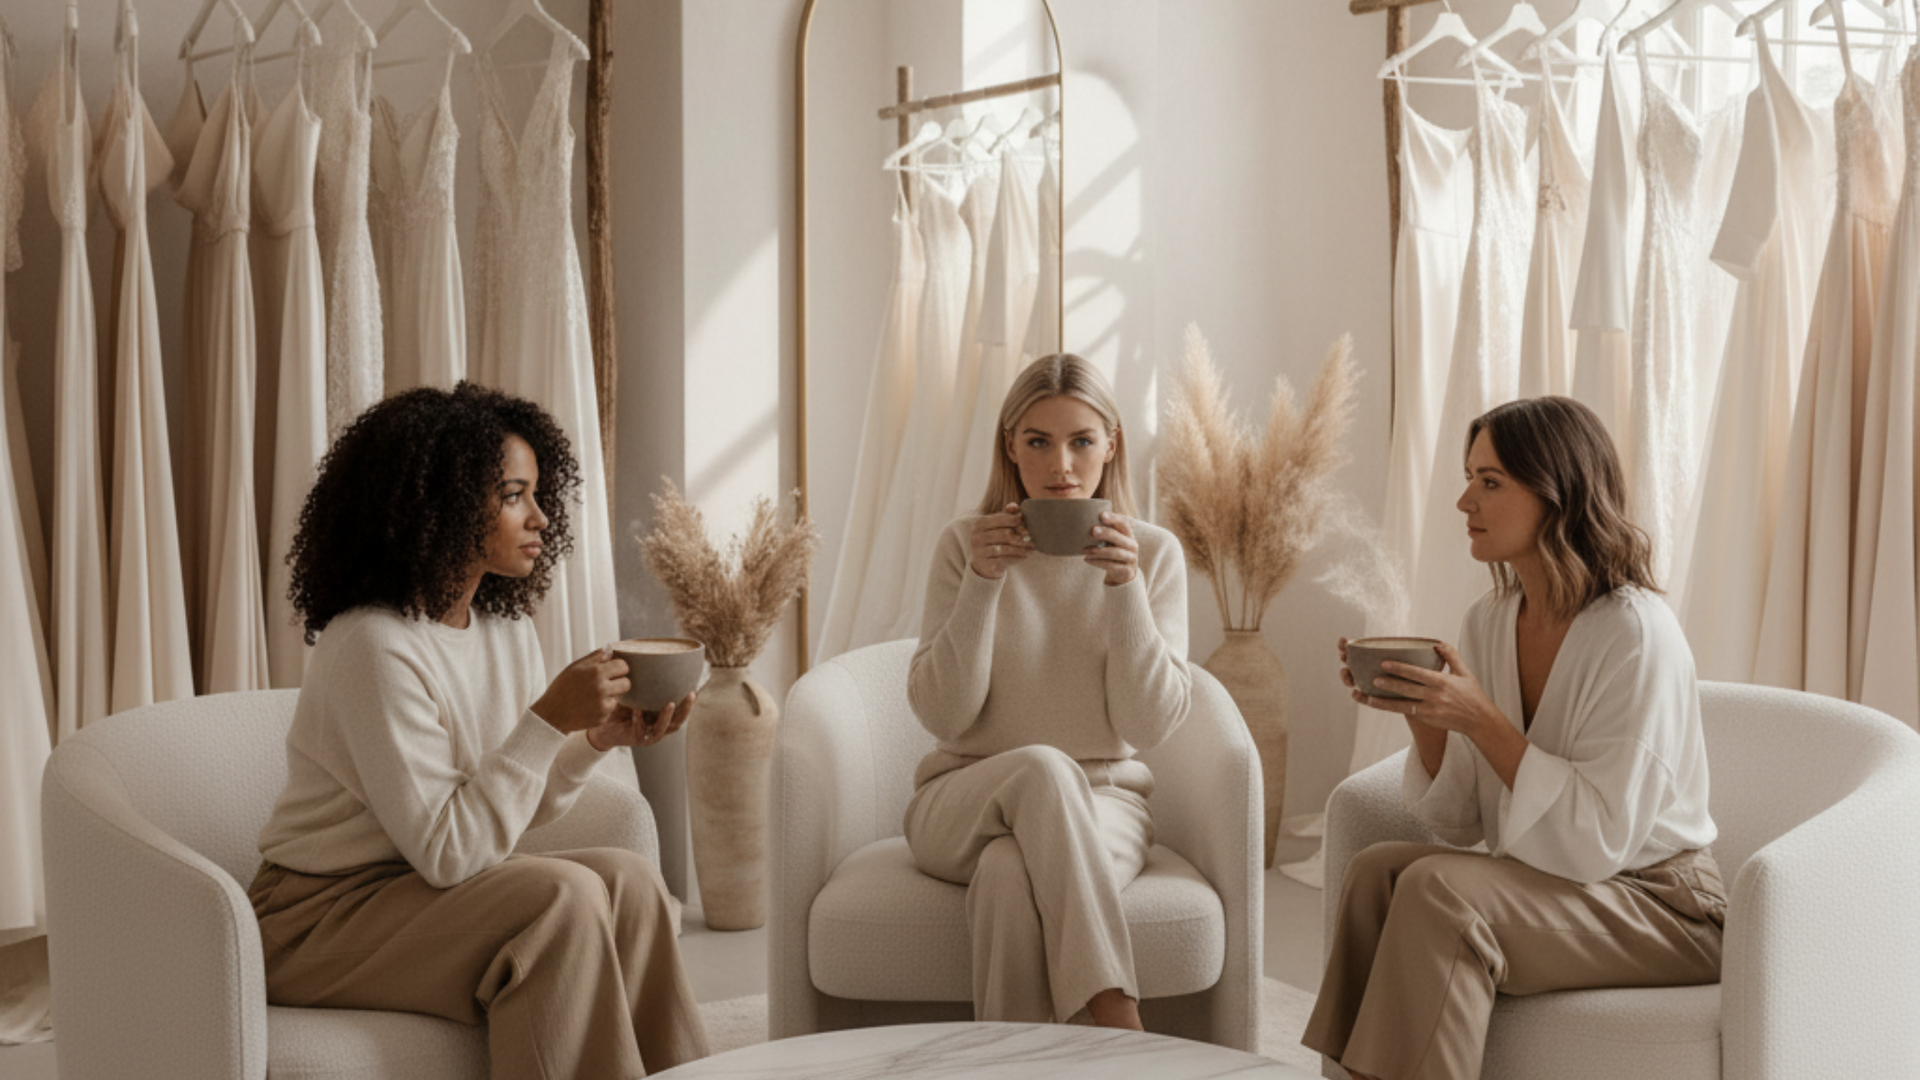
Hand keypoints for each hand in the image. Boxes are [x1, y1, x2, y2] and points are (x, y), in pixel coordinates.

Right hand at [531, 646, 630, 734]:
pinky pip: (610, 709)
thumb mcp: (576, 667)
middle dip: (619, 682)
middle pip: (627, 683)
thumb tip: (611, 649)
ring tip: (594, 695)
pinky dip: (603, 707)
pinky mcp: (602, 718)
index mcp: (596, 672)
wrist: (552, 714)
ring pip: (618, 697)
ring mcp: (602, 705)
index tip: (614, 670)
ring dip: (611, 696)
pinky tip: (590, 706)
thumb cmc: (563, 687)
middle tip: (608, 683)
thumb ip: (595, 657)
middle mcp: (602, 689)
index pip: (623, 666)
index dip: (619, 667)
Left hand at [586, 691, 696, 750]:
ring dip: (668, 716)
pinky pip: (641, 732)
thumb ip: (642, 683)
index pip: (679, 710)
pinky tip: (637, 711)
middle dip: (686, 709)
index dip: (689, 702)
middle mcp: (657, 726)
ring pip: (664, 729)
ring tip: (671, 704)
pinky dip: (640, 721)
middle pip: (678, 721)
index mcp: (659, 716)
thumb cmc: (619, 707)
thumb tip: (647, 658)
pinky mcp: (635, 739)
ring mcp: (647, 735)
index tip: (696, 688)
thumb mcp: (633, 694)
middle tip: (692, 694)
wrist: (600, 726)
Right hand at [970, 504, 1033, 579]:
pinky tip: (1025, 556)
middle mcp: (977, 536)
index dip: (1016, 520)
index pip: (1002, 519)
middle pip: (1004, 534)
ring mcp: (979, 551)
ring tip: (1031, 548)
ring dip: (1020, 548)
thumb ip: (1007, 514)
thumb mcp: (998, 526)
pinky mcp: (985, 564)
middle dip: (1020, 535)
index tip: (1027, 523)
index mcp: (980, 523)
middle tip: (1031, 537)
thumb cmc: (994, 540)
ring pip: (1005, 548)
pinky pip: (1004, 560)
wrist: (983, 563)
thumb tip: (1015, 506)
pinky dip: (1016, 558)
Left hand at [1084, 511, 1139, 585]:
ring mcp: (1131, 559)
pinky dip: (1098, 562)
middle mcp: (1132, 545)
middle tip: (1092, 530)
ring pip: (1115, 553)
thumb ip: (1105, 532)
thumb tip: (1085, 521)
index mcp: (1129, 535)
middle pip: (1119, 538)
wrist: (1123, 574)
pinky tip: (1087, 559)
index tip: (1102, 515)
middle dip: (1106, 533)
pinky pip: (1111, 566)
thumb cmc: (1113, 552)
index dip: (1114, 519)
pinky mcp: (1126, 571)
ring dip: (1099, 551)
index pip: (1124, 524)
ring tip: (1085, 550)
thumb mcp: (1113, 541)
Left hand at [1351, 640, 1500, 738]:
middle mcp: (1435, 696)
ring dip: (1385, 701)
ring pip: (1403, 705)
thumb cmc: (1472, 694)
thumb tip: (1437, 643)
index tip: (1385, 663)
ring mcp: (1430, 709)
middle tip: (1373, 679)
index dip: (1400, 668)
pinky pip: (1407, 712)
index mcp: (1442, 682)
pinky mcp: (1428, 718)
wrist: (1480, 721)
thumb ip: (1451, 656)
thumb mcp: (1465, 672)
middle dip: (1389, 685)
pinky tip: (1379, 705)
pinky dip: (1392, 709)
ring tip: (1368, 697)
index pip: (1417, 673)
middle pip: (1408, 689)